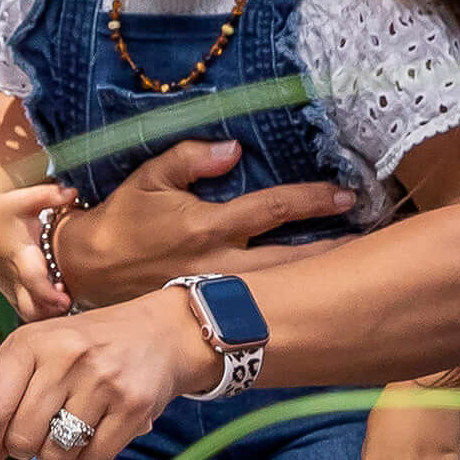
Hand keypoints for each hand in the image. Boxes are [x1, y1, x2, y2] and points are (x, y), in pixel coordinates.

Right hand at [0, 174, 77, 320]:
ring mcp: (10, 286)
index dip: (49, 295)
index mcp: (19, 254)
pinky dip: (41, 312)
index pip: (33, 281)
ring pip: (28, 314)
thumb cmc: (8, 206)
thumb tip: (71, 191)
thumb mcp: (25, 197)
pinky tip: (56, 301)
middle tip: (68, 301)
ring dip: (47, 313)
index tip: (66, 300)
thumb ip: (48, 195)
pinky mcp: (10, 291)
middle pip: (31, 309)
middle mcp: (13, 276)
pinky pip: (26, 311)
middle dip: (51, 312)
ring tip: (64, 299)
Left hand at [0, 288, 218, 459]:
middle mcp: (64, 357)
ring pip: (56, 454)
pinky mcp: (134, 404)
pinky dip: (90, 457)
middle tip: (34, 436)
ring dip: (57, 455)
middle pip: (21, 439)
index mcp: (29, 342)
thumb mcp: (28, 344)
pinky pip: (93, 459)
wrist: (160, 333)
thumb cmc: (81, 345)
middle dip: (23, 449)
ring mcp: (102, 380)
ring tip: (67, 429)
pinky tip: (96, 431)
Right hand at [33, 137, 355, 309]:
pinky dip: (287, 300)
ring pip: (279, 288)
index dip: (312, 199)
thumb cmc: (120, 220)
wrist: (85, 270)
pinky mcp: (208, 310)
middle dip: (332, 250)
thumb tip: (234, 149)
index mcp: (208, 226)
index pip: (271, 209)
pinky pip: (257, 306)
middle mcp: (218, 263)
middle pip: (290, 259)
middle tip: (373, 244)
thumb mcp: (149, 178)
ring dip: (317, 278)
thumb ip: (190, 159)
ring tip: (355, 272)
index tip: (346, 194)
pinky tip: (313, 298)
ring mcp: (215, 292)